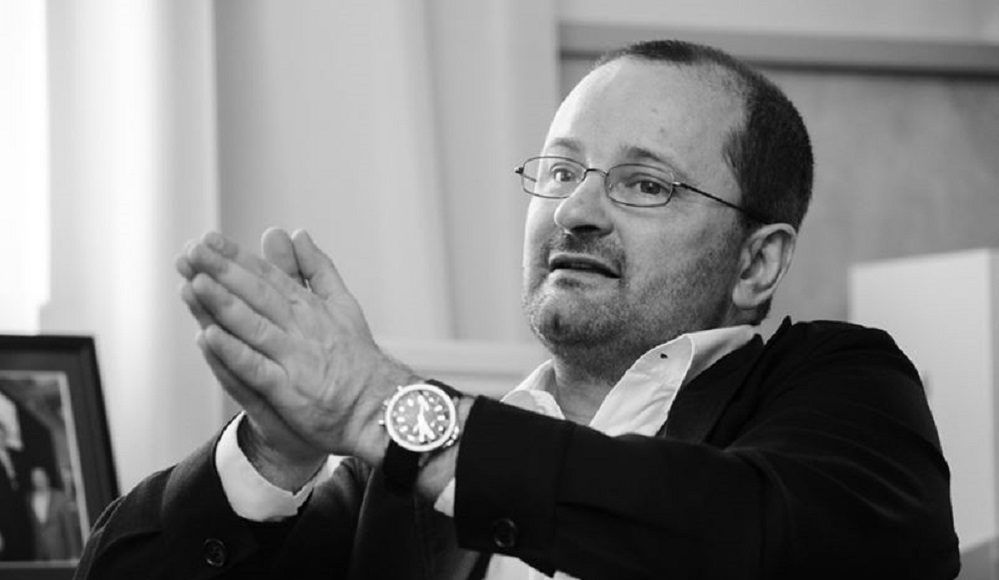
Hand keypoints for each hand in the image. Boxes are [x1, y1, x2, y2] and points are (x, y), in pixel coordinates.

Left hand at [181, 229, 417, 463]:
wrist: (379, 406)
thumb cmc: (358, 359)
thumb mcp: (343, 303)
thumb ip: (318, 270)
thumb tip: (299, 233)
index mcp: (311, 307)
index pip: (269, 276)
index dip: (236, 257)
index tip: (207, 239)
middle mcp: (302, 328)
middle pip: (258, 295)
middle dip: (223, 271)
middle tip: (193, 250)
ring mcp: (295, 358)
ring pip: (254, 326)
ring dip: (224, 304)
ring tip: (195, 282)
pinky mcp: (289, 390)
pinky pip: (256, 369)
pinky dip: (234, 353)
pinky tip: (208, 337)